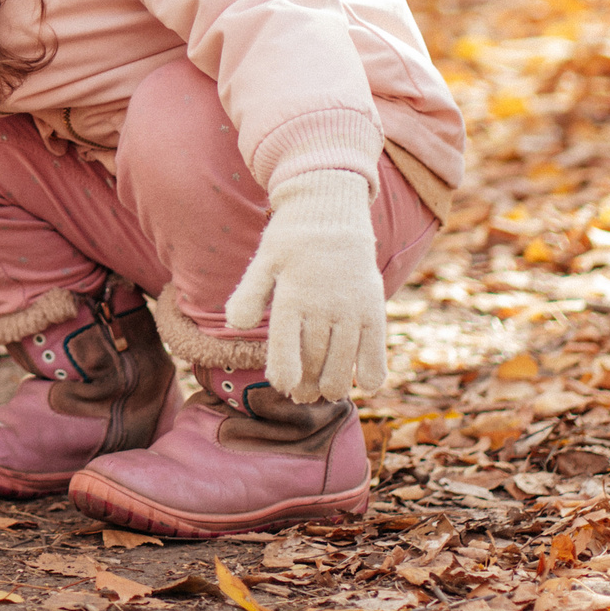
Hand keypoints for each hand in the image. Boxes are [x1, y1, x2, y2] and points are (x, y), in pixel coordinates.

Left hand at [224, 169, 386, 401]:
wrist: (333, 212)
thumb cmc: (292, 239)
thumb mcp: (265, 259)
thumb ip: (249, 292)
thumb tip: (234, 324)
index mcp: (292, 292)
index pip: (285, 342)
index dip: (283, 370)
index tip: (282, 387)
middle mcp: (323, 304)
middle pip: (314, 357)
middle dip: (306, 383)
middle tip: (300, 397)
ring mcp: (352, 308)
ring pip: (343, 361)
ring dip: (333, 384)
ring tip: (323, 394)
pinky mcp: (374, 309)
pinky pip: (376, 350)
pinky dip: (371, 372)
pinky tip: (364, 385)